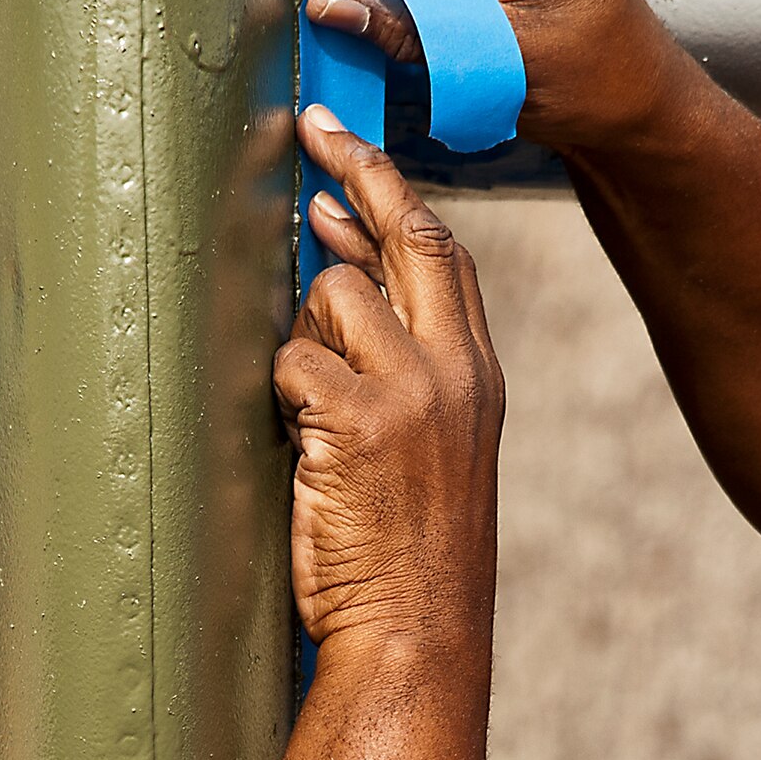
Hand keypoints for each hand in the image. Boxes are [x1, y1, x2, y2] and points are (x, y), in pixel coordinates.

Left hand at [275, 103, 503, 652]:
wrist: (418, 631)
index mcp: (479, 375)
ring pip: (332, 297)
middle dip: (356, 170)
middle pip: (406, 236)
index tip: (349, 154)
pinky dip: (281, 395)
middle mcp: (456, 370)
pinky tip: (301, 445)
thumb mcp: (437, 447)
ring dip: (302, 336)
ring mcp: (411, 390)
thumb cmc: (413, 550)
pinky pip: (291, 361)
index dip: (394, 193)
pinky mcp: (357, 419)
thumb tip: (337, 276)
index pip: (444, 255)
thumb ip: (408, 366)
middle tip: (313, 129)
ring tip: (312, 411)